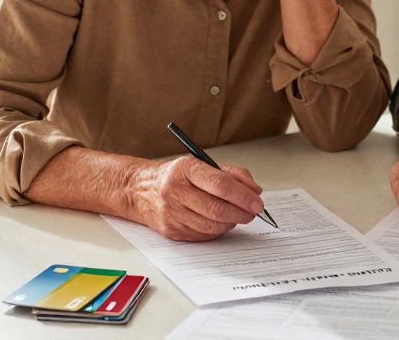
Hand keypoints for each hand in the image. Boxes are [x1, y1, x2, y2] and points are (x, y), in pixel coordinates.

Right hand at [128, 156, 264, 241]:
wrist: (140, 190)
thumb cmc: (177, 176)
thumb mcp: (202, 164)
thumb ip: (232, 174)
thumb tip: (255, 191)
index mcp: (186, 169)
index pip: (220, 184)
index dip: (243, 195)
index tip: (258, 201)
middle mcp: (175, 191)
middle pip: (217, 209)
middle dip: (242, 213)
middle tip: (254, 212)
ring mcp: (172, 213)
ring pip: (212, 226)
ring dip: (231, 222)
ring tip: (237, 215)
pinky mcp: (171, 230)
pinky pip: (203, 235)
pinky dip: (218, 230)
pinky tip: (220, 222)